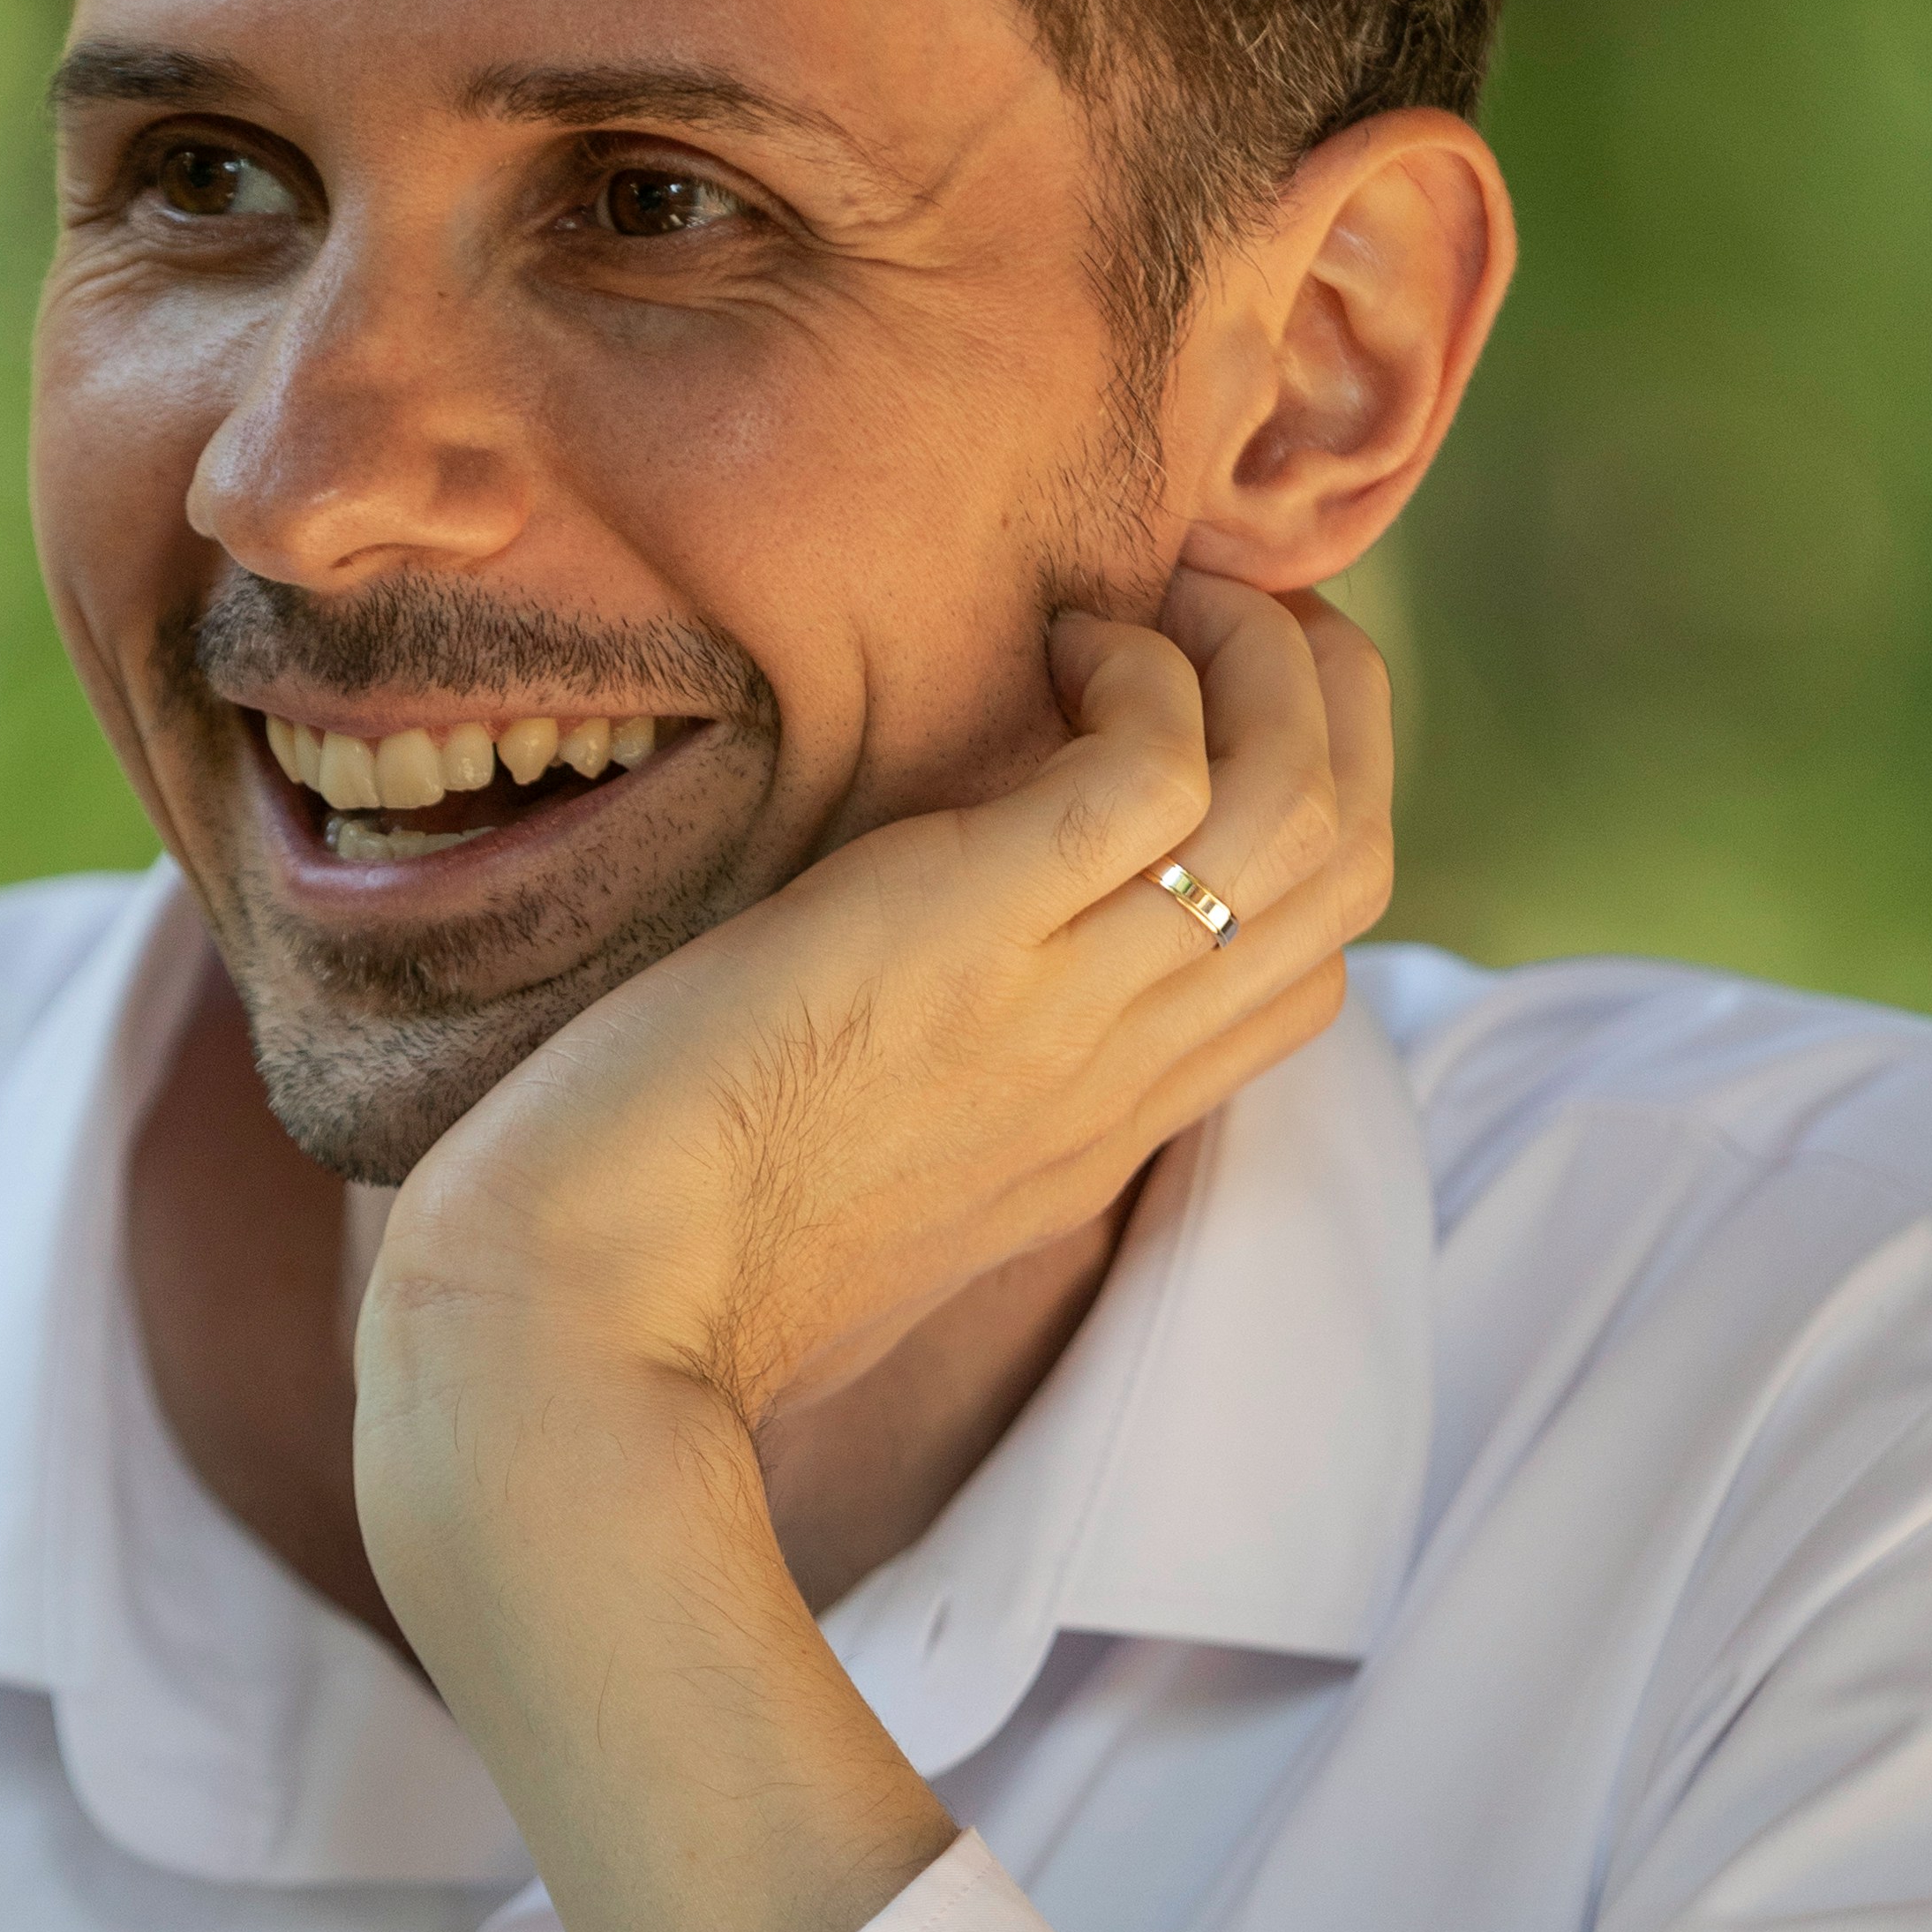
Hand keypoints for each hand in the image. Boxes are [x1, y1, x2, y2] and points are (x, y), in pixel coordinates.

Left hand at [373, 570, 1388, 1448]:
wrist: (578, 1326)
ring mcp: (1058, 1009)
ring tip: (1153, 605)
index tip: (1206, 715)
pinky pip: (1154, 772)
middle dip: (1333, 698)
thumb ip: (933, 1095)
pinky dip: (1140, 678)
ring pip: (1299, 806)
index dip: (1309, 810)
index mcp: (1093, 1131)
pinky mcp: (965, 938)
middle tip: (1217, 614)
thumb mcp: (854, 1181)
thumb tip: (914, 1017)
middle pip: (1352, 866)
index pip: (1309, 968)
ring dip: (1261, 660)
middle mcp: (1112, 1073)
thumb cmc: (662, 1258)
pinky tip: (1053, 648)